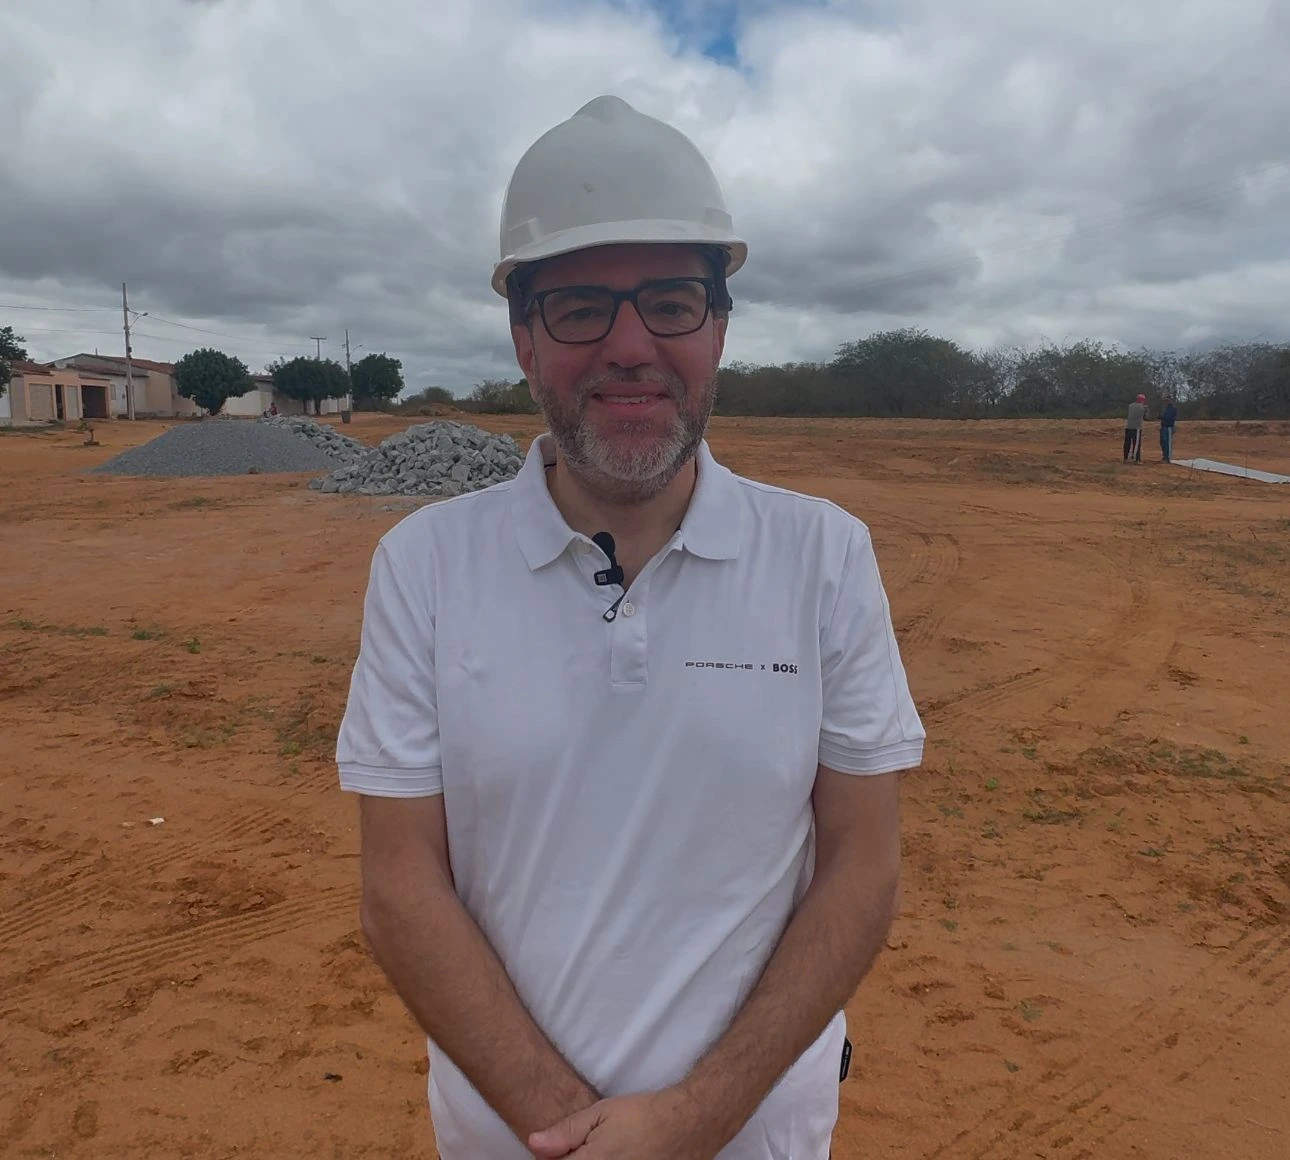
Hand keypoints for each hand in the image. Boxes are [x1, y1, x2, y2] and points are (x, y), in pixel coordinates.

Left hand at [527, 1087, 725, 1159]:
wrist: (688, 1125)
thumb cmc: (643, 1116)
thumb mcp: (601, 1114)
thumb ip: (566, 1132)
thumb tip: (533, 1143)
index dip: (554, 1158)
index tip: (564, 1149)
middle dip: (576, 1159)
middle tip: (591, 1148)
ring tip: (607, 1152)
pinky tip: (621, 1156)